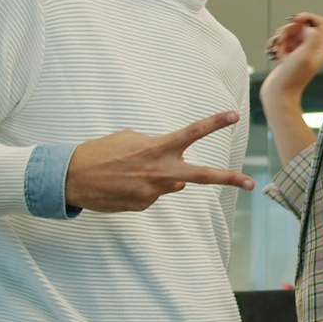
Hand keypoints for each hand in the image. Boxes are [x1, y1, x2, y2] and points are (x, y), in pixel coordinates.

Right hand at [64, 111, 254, 211]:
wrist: (70, 178)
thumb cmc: (100, 153)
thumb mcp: (128, 139)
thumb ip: (156, 149)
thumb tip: (175, 170)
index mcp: (156, 147)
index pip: (191, 132)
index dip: (214, 123)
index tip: (234, 116)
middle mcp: (158, 170)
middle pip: (201, 174)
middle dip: (228, 178)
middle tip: (251, 183)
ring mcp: (152, 191)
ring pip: (170, 183)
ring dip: (158, 177)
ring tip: (127, 172)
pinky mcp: (142, 206)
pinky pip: (151, 194)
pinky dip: (141, 188)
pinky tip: (121, 185)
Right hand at [262, 13, 322, 96]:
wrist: (278, 95)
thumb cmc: (292, 78)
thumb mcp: (305, 55)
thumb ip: (312, 37)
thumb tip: (308, 27)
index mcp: (320, 49)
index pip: (319, 23)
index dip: (306, 18)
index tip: (294, 20)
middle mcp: (312, 50)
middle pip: (302, 27)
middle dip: (289, 30)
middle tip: (281, 40)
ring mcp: (300, 53)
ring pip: (291, 33)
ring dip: (281, 38)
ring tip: (277, 50)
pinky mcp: (289, 56)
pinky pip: (283, 42)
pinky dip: (277, 44)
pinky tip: (274, 53)